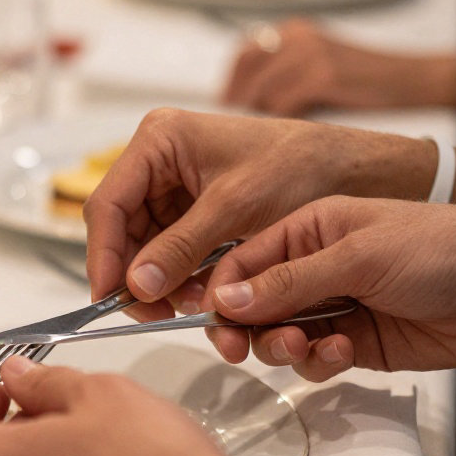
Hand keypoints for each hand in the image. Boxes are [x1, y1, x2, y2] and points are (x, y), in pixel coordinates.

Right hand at [83, 108, 434, 322]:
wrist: (352, 171)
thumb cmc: (300, 166)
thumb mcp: (235, 207)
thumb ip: (181, 246)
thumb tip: (136, 286)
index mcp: (159, 140)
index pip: (109, 204)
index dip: (103, 255)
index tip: (109, 298)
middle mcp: (159, 161)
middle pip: (122, 229)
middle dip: (133, 274)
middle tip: (150, 314)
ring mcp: (175, 188)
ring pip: (143, 246)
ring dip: (157, 282)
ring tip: (180, 309)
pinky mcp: (194, 213)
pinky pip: (170, 252)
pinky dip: (179, 279)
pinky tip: (196, 298)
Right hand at [201, 197, 455, 381]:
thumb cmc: (444, 248)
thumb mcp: (358, 255)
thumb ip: (289, 281)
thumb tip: (225, 299)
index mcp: (310, 229)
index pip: (242, 261)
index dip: (222, 293)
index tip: (214, 320)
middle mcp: (315, 267)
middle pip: (253, 305)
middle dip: (248, 328)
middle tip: (246, 348)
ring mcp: (335, 307)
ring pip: (278, 337)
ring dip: (285, 347)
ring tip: (311, 346)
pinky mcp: (354, 343)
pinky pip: (314, 361)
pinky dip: (320, 363)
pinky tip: (344, 354)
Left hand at [223, 19, 455, 116]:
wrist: (412, 81)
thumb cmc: (362, 85)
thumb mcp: (318, 67)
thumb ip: (284, 75)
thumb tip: (241, 102)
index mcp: (294, 30)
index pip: (244, 54)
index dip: (233, 83)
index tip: (227, 106)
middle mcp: (298, 36)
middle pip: (246, 70)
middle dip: (238, 99)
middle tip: (235, 125)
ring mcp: (311, 54)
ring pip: (262, 91)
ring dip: (259, 114)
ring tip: (261, 136)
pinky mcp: (324, 75)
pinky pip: (283, 103)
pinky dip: (280, 120)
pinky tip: (287, 135)